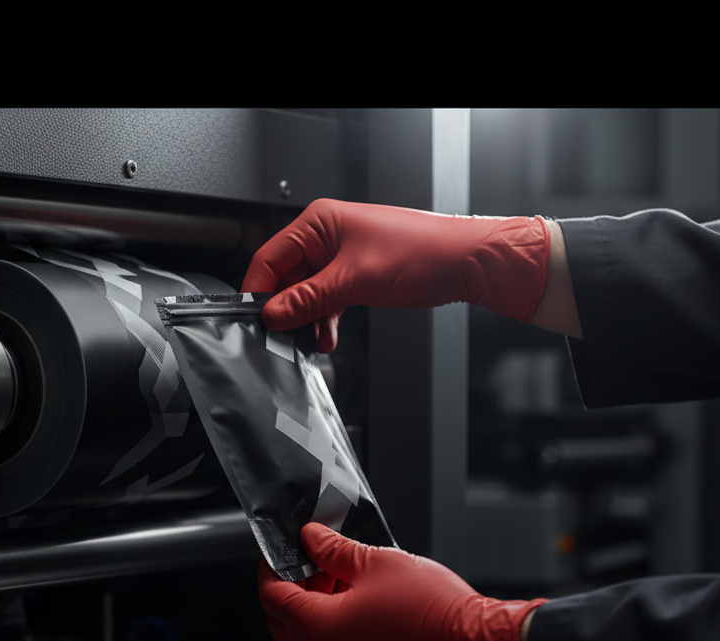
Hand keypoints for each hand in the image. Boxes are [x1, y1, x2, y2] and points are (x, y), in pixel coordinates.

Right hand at [240, 199, 549, 351]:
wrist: (464, 262)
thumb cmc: (422, 253)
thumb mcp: (355, 280)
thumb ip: (309, 299)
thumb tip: (273, 313)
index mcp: (318, 223)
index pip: (269, 258)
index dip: (258, 290)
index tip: (256, 319)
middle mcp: (325, 236)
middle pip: (285, 277)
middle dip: (285, 308)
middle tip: (282, 334)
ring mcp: (339, 256)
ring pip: (305, 292)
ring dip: (306, 317)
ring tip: (309, 338)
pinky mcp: (354, 273)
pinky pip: (326, 298)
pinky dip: (325, 318)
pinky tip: (327, 336)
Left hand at [258, 522, 545, 640]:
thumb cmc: (435, 611)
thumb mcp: (376, 562)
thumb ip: (333, 549)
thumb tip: (312, 538)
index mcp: (319, 628)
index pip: (272, 597)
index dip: (270, 569)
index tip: (278, 554)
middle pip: (287, 625)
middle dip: (294, 592)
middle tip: (315, 565)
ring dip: (319, 614)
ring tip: (348, 583)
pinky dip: (342, 636)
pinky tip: (368, 613)